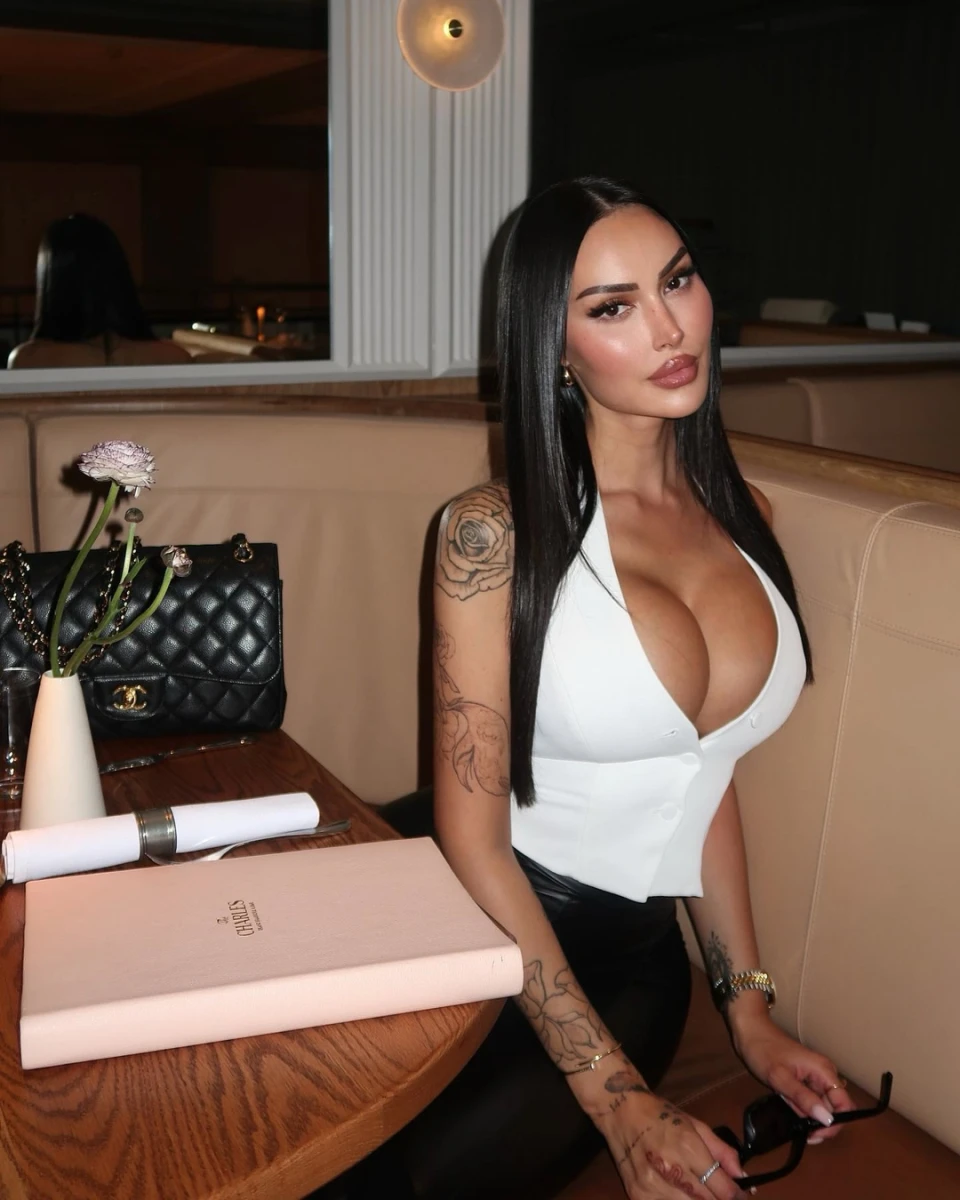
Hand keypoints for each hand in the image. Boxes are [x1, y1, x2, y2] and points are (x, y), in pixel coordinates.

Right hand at [569, 1061, 748, 1198]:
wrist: (620, 1112)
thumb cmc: (661, 1115)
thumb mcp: (695, 1124)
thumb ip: (722, 1151)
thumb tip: (741, 1176)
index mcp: (688, 1147)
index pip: (723, 1189)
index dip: (736, 1195)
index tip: (740, 1194)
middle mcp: (670, 1169)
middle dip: (717, 1199)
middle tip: (718, 1191)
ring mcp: (652, 1186)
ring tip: (695, 1188)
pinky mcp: (638, 1196)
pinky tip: (676, 1191)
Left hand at [730, 1010, 855, 1143]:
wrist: (749, 1031)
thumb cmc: (763, 1051)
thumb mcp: (780, 1077)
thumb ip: (803, 1098)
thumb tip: (827, 1120)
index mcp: (824, 1071)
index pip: (844, 1104)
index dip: (835, 1123)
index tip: (816, 1133)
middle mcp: (824, 1075)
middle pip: (834, 1108)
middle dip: (819, 1122)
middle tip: (801, 1129)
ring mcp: (814, 1077)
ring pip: (821, 1106)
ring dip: (808, 1115)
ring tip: (789, 1110)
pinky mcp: (804, 1080)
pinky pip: (809, 1100)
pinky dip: (800, 1106)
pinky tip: (787, 1103)